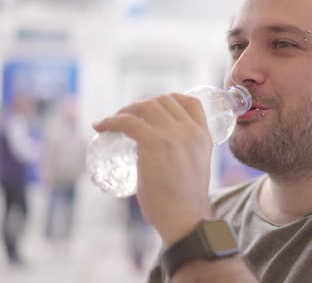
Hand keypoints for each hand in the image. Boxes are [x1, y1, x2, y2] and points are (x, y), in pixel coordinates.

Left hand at [93, 93, 213, 243]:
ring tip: (113, 121)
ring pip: (145, 107)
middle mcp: (190, 130)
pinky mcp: (153, 143)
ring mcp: (172, 135)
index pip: (191, 102)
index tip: (156, 107)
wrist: (186, 218)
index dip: (171, 99)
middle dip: (143, 104)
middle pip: (164, 101)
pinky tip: (101, 127)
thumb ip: (183, 153)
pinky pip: (127, 122)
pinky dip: (111, 121)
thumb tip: (158, 154)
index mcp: (204, 136)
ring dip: (126, 110)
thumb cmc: (186, 202)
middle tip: (128, 117)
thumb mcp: (195, 167)